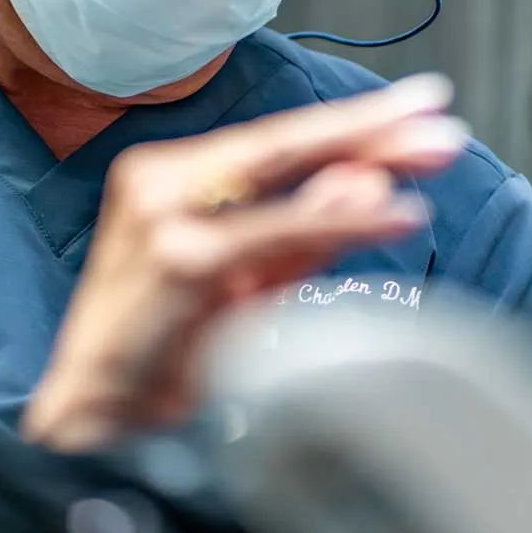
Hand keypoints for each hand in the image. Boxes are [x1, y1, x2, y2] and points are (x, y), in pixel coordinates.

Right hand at [20, 74, 467, 450]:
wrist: (93, 426)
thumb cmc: (161, 357)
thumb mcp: (249, 284)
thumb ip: (304, 234)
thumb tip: (368, 179)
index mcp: (172, 179)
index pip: (274, 141)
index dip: (350, 123)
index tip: (420, 106)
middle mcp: (160, 182)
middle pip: (280, 141)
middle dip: (367, 127)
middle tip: (438, 115)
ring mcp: (161, 217)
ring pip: (279, 171)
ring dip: (365, 159)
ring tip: (433, 153)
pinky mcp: (176, 261)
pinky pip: (276, 232)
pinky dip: (340, 222)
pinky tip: (392, 212)